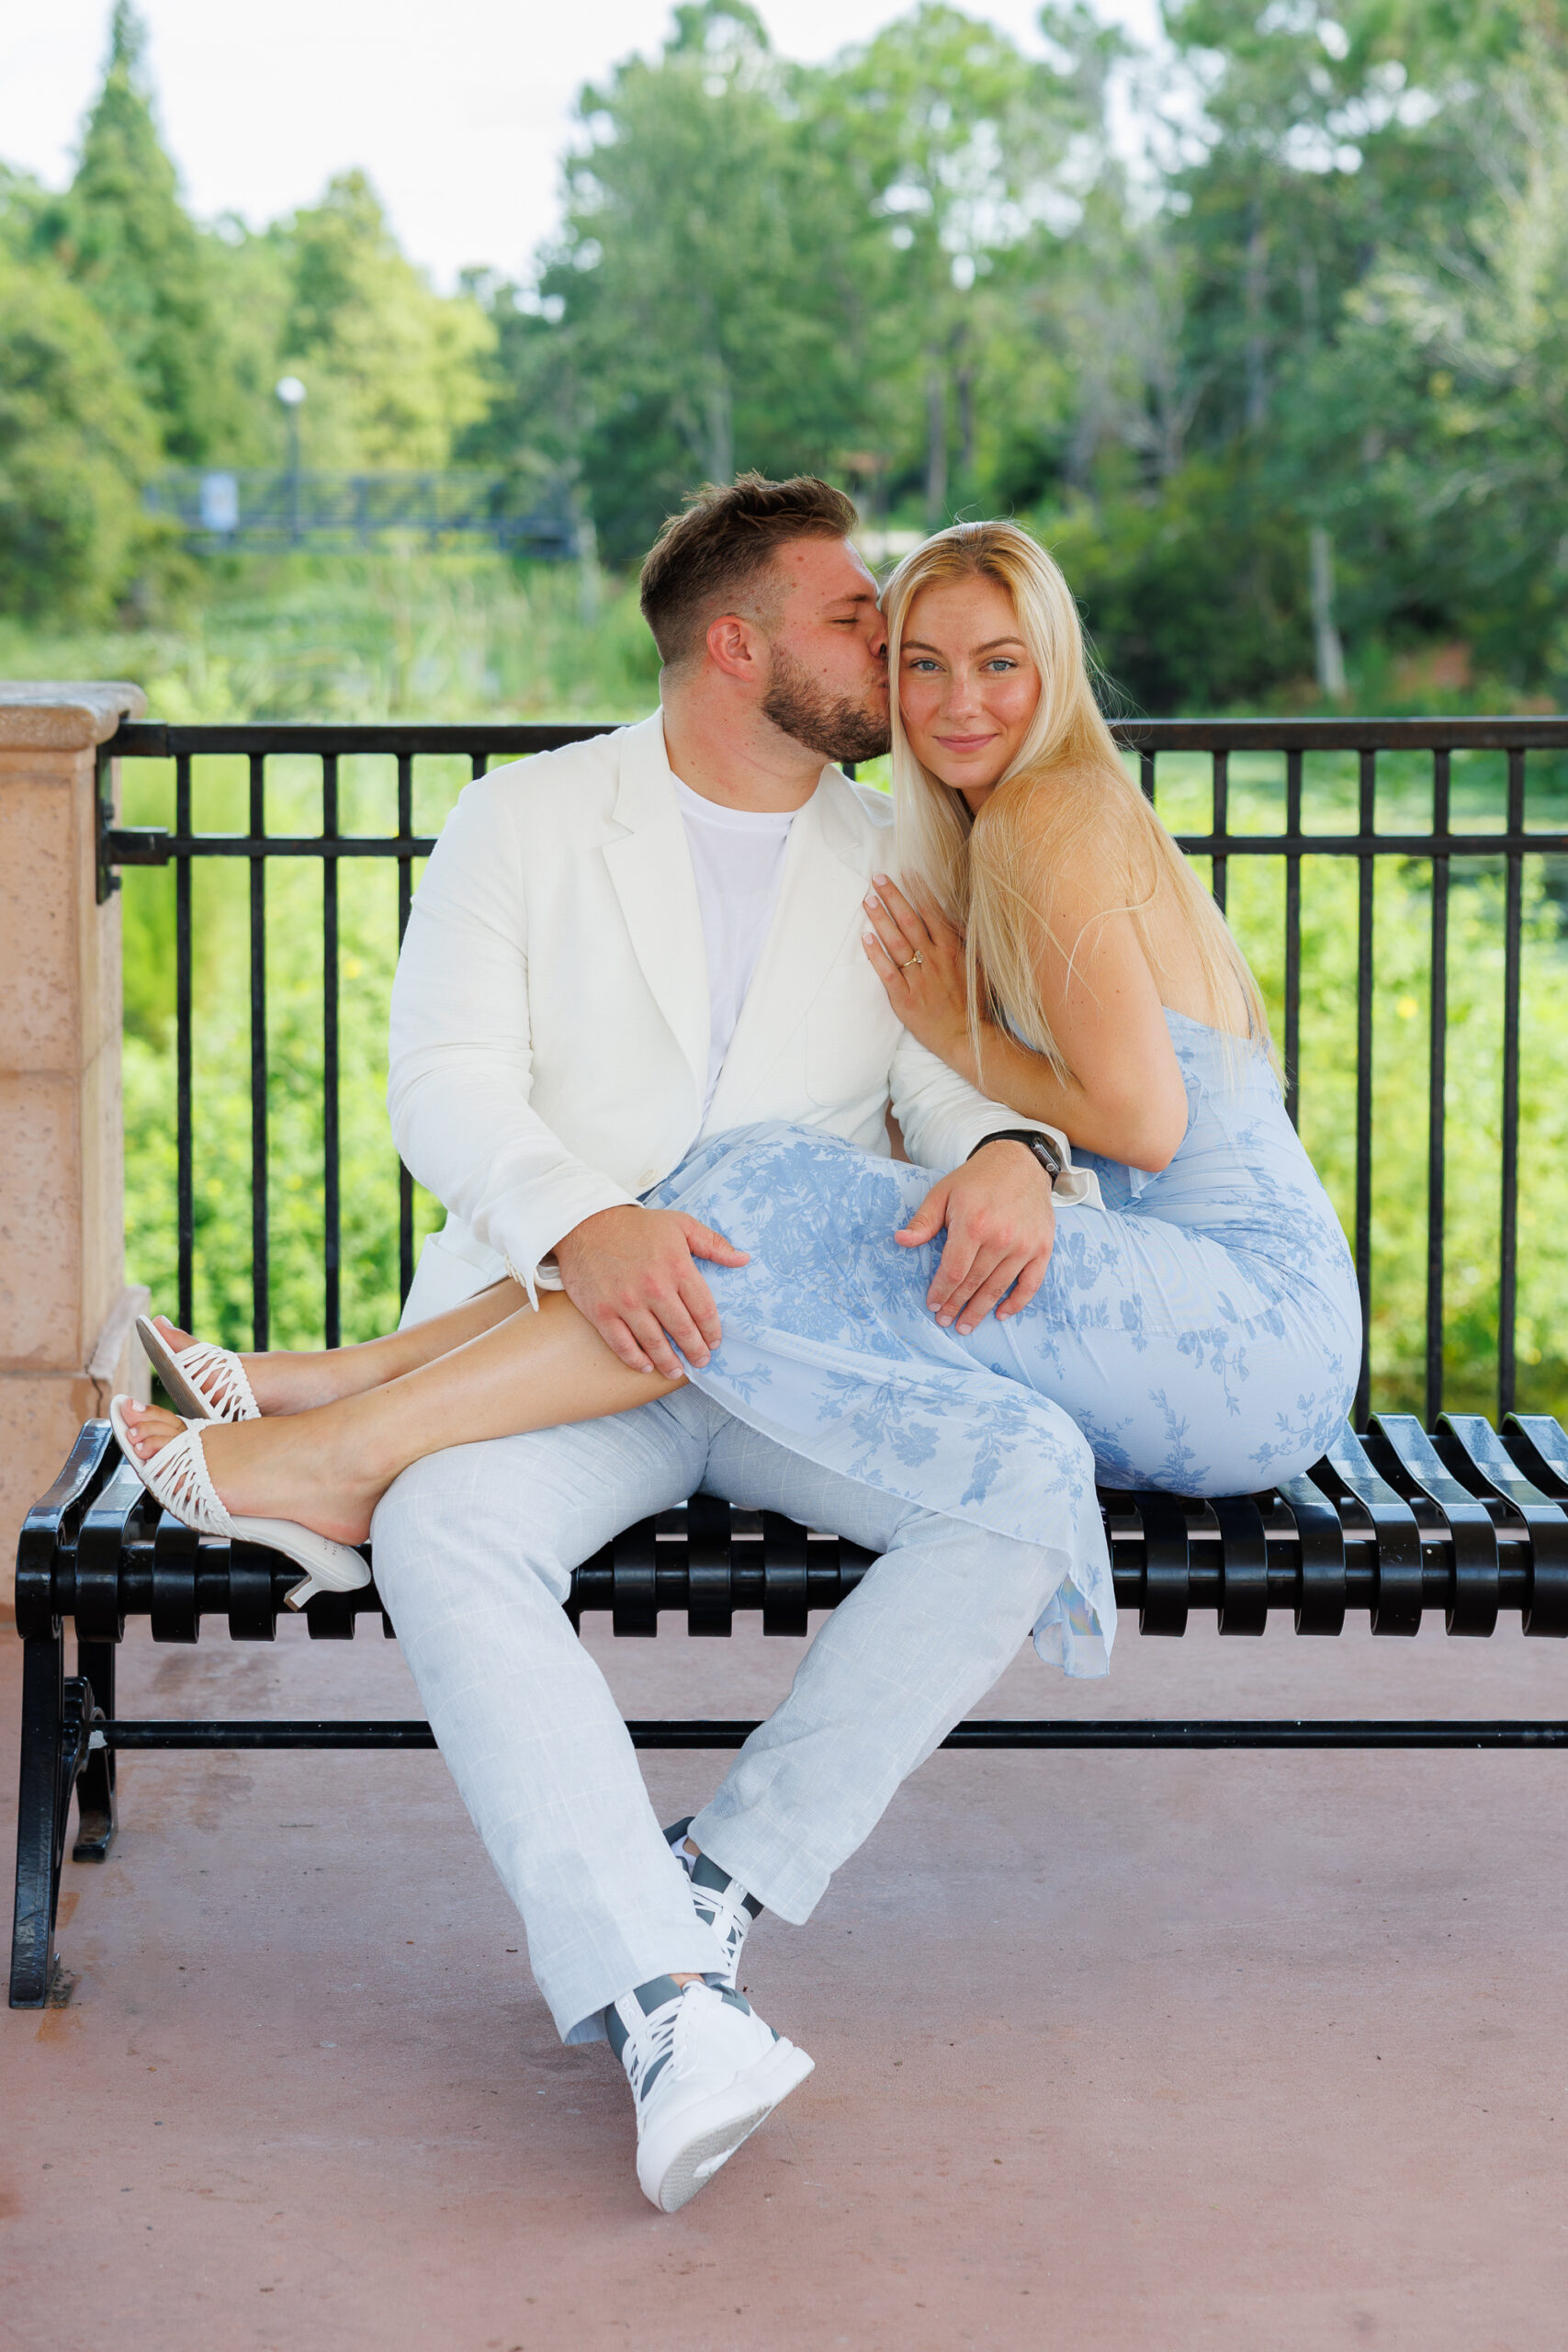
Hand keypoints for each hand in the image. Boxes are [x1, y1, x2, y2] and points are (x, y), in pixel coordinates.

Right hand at [554, 1206, 748, 1376]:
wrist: (585, 1224)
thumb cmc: (636, 1226)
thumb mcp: (680, 1224)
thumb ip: (713, 1244)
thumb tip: (743, 1259)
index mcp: (677, 1266)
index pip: (704, 1310)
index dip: (712, 1331)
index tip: (714, 1342)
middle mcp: (654, 1287)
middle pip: (683, 1331)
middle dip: (696, 1351)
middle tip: (701, 1361)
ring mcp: (626, 1302)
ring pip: (655, 1343)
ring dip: (670, 1362)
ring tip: (677, 1370)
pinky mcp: (602, 1312)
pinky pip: (623, 1344)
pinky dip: (636, 1359)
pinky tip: (646, 1365)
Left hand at [861, 873, 969, 1063]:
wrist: (967, 1037)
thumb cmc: (972, 1002)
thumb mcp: (976, 966)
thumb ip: (963, 941)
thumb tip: (952, 917)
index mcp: (952, 950)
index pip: (932, 913)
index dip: (918, 891)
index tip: (906, 872)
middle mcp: (935, 960)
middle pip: (910, 922)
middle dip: (893, 897)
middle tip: (877, 878)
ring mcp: (919, 979)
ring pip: (896, 943)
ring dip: (881, 919)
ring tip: (868, 900)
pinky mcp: (905, 998)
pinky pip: (888, 972)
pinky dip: (876, 955)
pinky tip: (866, 938)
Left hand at [893, 1142, 1054, 1333]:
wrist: (1020, 1162)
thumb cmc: (977, 1179)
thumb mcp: (943, 1193)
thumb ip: (924, 1221)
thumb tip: (900, 1240)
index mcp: (972, 1224)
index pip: (953, 1272)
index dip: (941, 1293)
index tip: (932, 1305)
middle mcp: (1000, 1238)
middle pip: (974, 1284)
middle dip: (956, 1306)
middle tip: (945, 1321)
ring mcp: (1024, 1245)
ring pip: (998, 1288)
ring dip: (981, 1311)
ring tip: (966, 1325)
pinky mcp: (1042, 1248)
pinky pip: (1030, 1284)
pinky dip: (1017, 1303)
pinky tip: (1002, 1314)